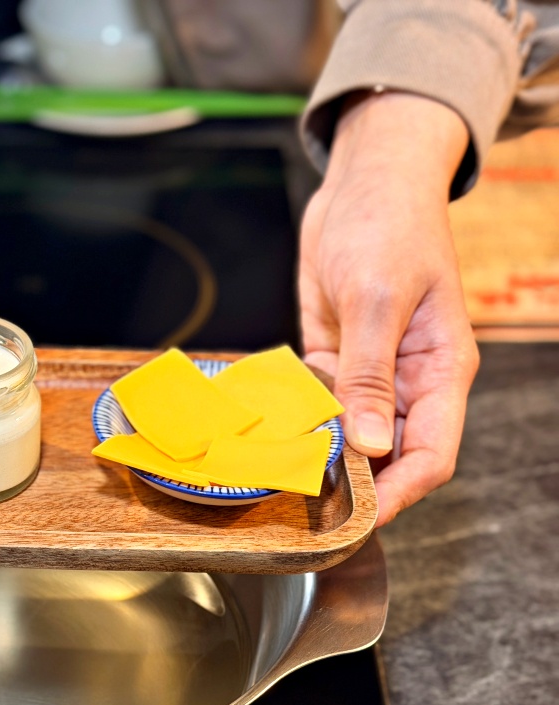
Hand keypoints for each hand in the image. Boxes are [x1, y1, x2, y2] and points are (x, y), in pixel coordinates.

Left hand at [299, 91, 479, 526]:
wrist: (362, 184)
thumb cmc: (387, 226)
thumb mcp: (377, 298)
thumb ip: (370, 373)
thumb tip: (374, 445)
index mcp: (440, 372)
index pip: (431, 456)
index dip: (399, 494)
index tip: (358, 520)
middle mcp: (406, 382)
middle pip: (389, 458)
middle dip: (355, 487)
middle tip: (304, 511)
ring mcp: (369, 374)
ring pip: (350, 437)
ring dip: (321, 458)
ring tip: (278, 482)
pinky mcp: (334, 360)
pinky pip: (318, 406)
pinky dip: (298, 423)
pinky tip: (266, 439)